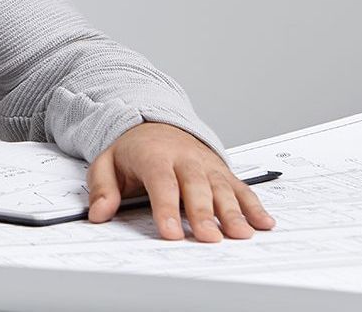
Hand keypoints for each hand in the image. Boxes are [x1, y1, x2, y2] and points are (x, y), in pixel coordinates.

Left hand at [86, 121, 275, 241]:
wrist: (153, 124)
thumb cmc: (131, 150)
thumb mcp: (106, 163)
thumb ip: (102, 189)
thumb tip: (97, 213)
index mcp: (154, 155)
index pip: (161, 182)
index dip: (167, 208)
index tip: (171, 232)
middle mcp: (184, 158)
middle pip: (196, 187)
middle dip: (203, 213)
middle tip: (207, 238)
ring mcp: (206, 164)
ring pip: (222, 188)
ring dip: (234, 211)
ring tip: (241, 234)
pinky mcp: (222, 171)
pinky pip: (241, 188)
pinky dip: (254, 205)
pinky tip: (264, 222)